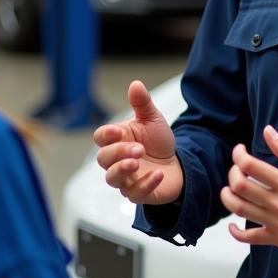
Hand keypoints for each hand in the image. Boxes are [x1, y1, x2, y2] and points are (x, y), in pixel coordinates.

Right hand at [93, 80, 183, 204]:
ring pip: (112, 179)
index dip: (105, 135)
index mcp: (117, 140)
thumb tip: (135, 84)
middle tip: (138, 149)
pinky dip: (145, 184)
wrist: (177, 164)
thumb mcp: (153, 120)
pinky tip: (158, 174)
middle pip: (103, 159)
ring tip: (137, 162)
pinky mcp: (138, 193)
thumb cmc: (157, 142)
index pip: (100, 138)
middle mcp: (116, 160)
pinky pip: (134, 193)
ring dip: (122, 170)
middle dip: (118, 153)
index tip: (117, 132)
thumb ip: (142, 104)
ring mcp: (126, 178)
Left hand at [220, 125, 277, 259]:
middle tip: (237, 168)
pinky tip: (233, 224)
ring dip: (228, 197)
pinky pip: (250, 238)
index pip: (250, 166)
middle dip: (232, 173)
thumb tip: (268, 131)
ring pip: (240, 210)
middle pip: (239, 186)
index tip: (240, 150)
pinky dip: (236, 232)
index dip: (239, 155)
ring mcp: (277, 224)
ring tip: (230, 189)